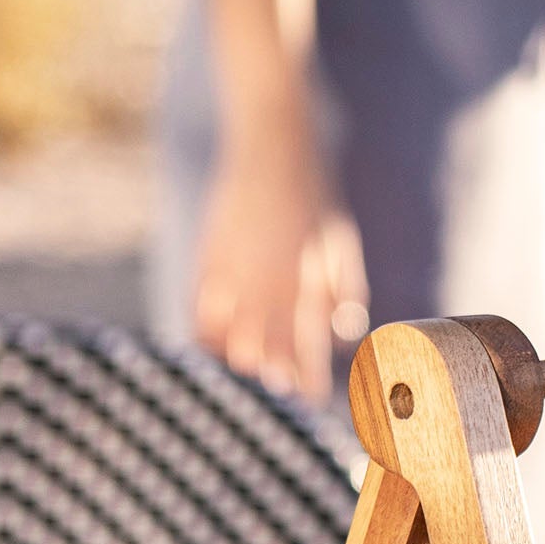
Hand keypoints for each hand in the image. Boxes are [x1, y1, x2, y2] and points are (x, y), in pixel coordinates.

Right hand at [190, 122, 367, 400]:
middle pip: (267, 343)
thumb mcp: (339, 242)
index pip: (305, 339)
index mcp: (305, 275)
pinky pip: (201, 305)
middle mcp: (268, 276)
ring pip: (229, 330)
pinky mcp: (210, 253)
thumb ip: (343, 290)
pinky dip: (206, 330)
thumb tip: (342, 336)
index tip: (311, 397)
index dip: (307, 372)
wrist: (272, 146)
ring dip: (237, 356)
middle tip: (280, 394)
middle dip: (275, 373)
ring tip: (247, 373)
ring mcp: (234, 266)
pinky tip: (214, 345)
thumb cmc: (315, 198)